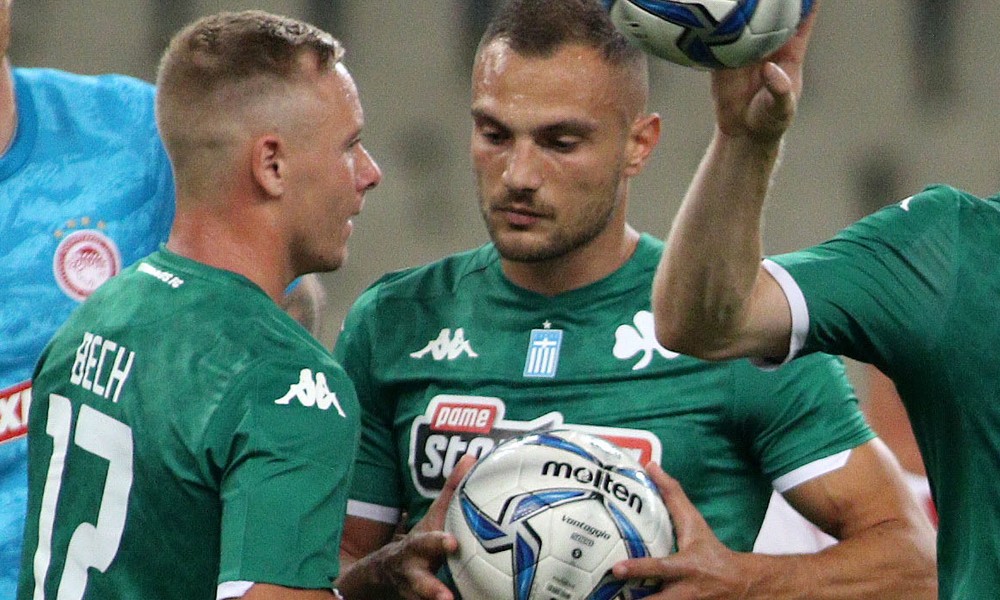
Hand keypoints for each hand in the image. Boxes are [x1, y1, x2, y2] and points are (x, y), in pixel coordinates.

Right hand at [344, 455, 475, 599]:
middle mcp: (413, 571)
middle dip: (430, 587)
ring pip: (420, 599)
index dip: (438, 542)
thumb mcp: (434, 516)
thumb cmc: (424, 540)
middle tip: (446, 597)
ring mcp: (415, 592)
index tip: (452, 543)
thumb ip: (452, 490)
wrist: (386, 572)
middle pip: (419, 581)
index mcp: (418, 546)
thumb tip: (471, 457)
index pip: (427, 542)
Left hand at [612, 463, 753, 598]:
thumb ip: (672, 495)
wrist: (740, 585)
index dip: (638, 569)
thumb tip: (651, 466)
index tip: (616, 569)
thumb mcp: (694, 523)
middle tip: (609, 593)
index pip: (660, 568)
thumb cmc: (710, 551)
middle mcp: (683, 592)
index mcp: (685, 567)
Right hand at [712, 3, 819, 143]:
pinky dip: (717, 22)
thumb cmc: (769, 120)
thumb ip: (779, 89)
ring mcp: (745, 46)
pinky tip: (715, 8)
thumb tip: (769, 68)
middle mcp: (768, 43)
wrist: (741, 132)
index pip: (803, 18)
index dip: (808, 2)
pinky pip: (720, 33)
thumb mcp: (781, 109)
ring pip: (747, 17)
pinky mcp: (722, 54)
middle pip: (774, 10)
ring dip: (744, 3)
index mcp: (790, 51)